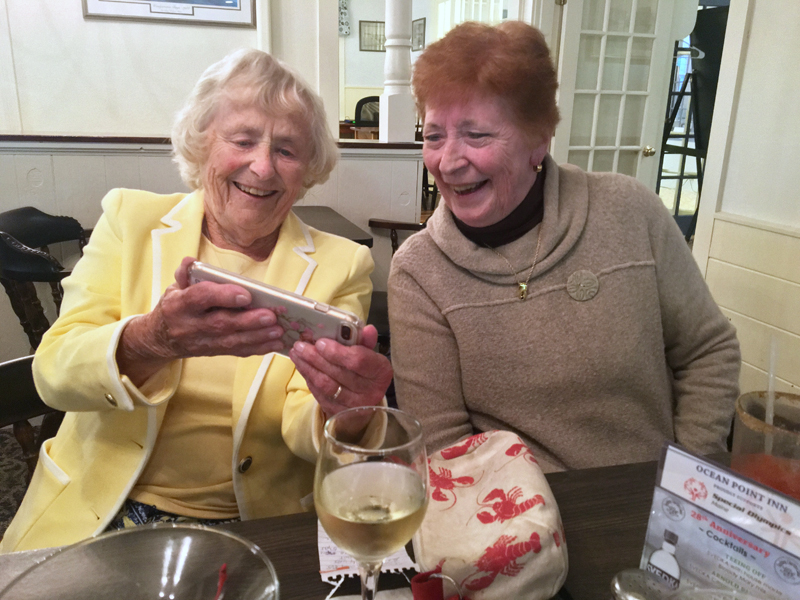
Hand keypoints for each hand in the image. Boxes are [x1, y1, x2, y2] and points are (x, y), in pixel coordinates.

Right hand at [117, 256, 285, 385]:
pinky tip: (275, 342)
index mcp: (180, 305)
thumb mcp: (174, 287)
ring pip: (232, 341)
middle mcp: (190, 326)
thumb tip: (190, 261)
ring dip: (258, 336)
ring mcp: (202, 342)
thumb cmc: (176, 306)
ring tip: (278, 330)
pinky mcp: (214, 352)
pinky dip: (258, 348)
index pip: (200, 298)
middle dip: (248, 321)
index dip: (223, 296)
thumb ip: (185, 274)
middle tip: (271, 315)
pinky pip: (237, 351)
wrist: (161, 338)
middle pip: (221, 324)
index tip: (245, 294)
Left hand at [288, 324, 392, 434]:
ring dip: (308, 367)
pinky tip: (301, 366)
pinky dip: (308, 378)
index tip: (320, 342)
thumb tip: (367, 329)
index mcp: (380, 372)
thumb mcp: (370, 354)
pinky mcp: (338, 412)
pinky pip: (319, 394)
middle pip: (337, 373)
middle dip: (316, 357)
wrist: (365, 400)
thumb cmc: (366, 371)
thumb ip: (366, 341)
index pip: (358, 361)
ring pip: (325, 384)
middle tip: (300, 345)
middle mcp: (369, 392)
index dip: (337, 352)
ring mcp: (352, 405)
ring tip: (296, 353)